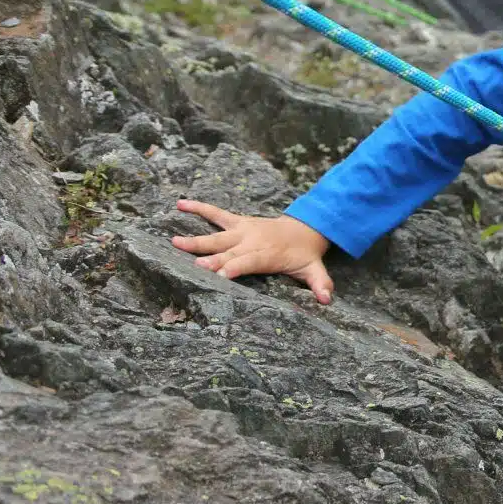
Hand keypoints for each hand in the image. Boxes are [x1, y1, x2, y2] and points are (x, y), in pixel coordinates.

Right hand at [169, 200, 334, 302]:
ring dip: (197, 240)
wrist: (305, 229)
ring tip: (175, 241)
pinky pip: (216, 214)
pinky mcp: (237, 222)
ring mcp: (242, 230)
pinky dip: (199, 208)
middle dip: (214, 258)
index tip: (220, 275)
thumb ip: (320, 284)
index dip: (235, 268)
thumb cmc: (304, 254)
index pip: (249, 262)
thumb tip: (327, 299)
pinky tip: (180, 204)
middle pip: (230, 252)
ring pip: (217, 236)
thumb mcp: (315, 270)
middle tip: (196, 264)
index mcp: (268, 255)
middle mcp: (252, 241)